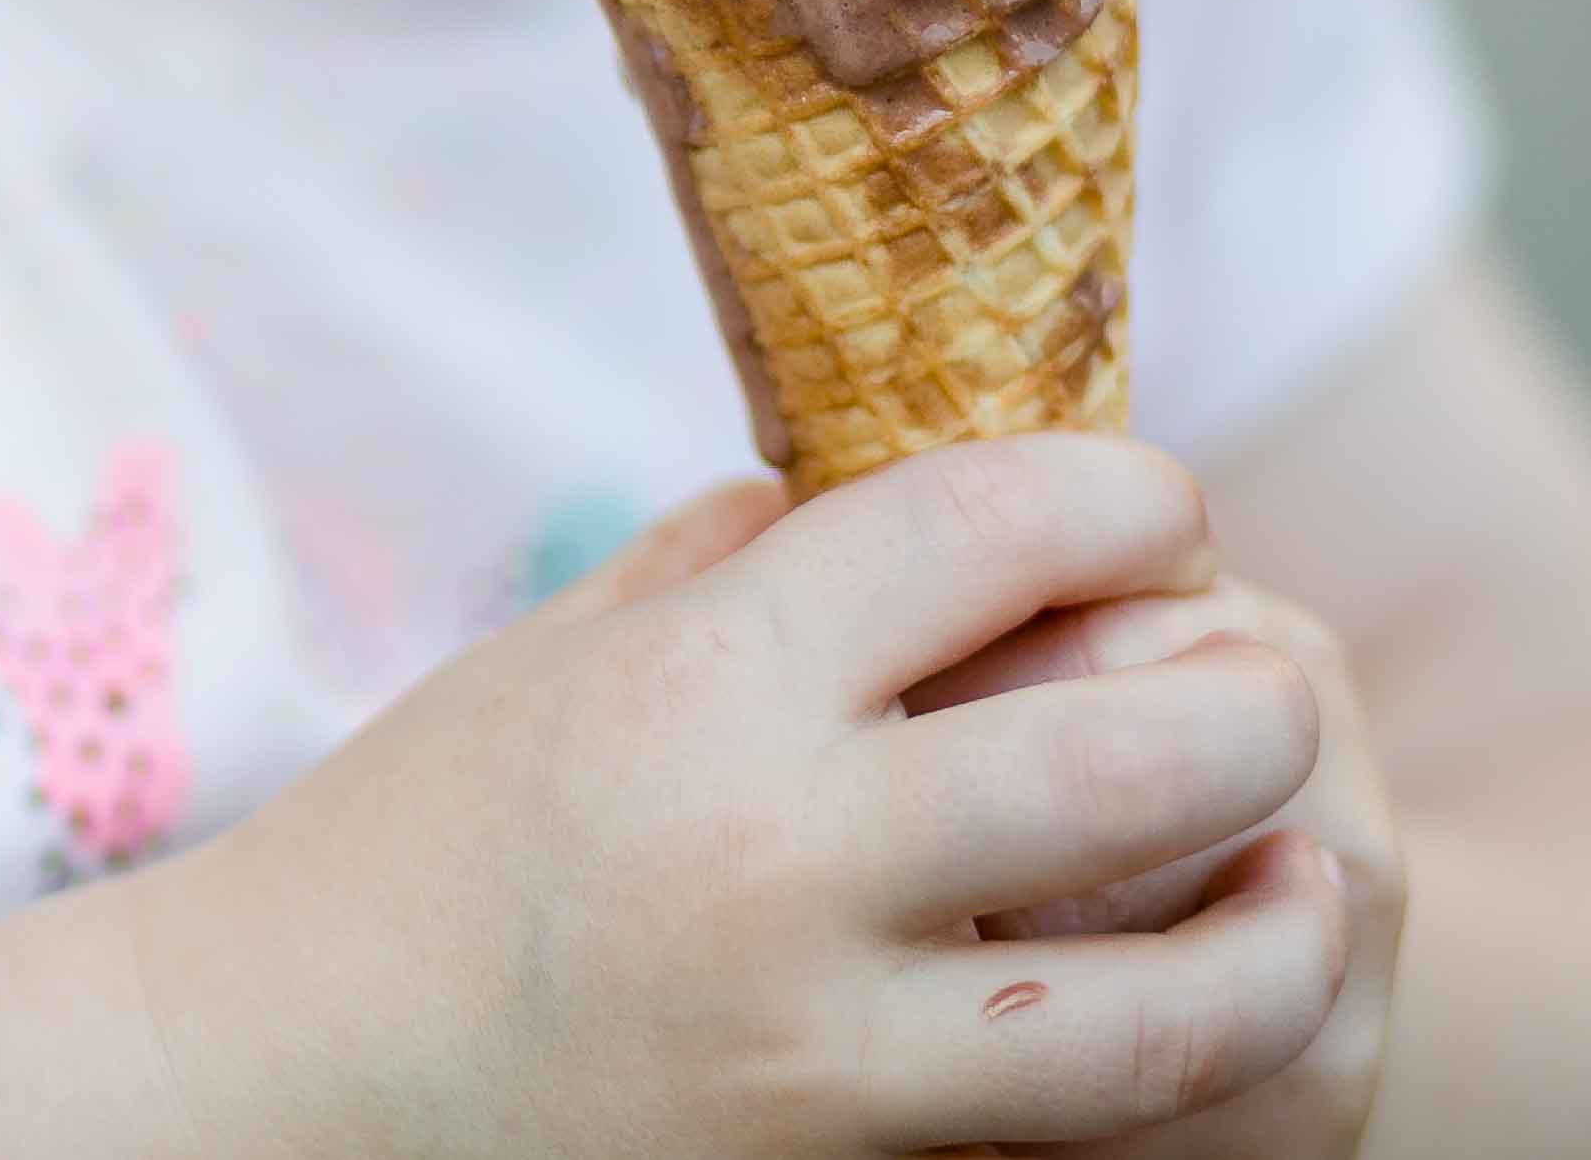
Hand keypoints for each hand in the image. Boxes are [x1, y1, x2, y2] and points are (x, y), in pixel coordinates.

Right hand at [115, 437, 1357, 1159]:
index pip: (991, 525)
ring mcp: (817, 1044)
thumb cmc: (398, 852)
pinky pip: (1070, 1130)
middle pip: (1137, 751)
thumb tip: (848, 498)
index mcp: (703, 676)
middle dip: (1252, 699)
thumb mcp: (548, 665)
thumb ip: (714, 574)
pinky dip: (1171, 1068)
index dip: (1124, 494)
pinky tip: (1210, 1016)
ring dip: (1282, 927)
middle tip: (1266, 681)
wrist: (273, 1094)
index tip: (1157, 506)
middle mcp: (778, 852)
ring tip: (1317, 876)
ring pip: (1168, 1005)